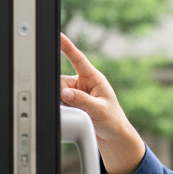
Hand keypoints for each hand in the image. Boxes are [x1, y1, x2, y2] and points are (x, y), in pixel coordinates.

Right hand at [60, 33, 145, 173]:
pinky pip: (60, 103)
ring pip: (58, 93)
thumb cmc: (113, 121)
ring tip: (81, 113)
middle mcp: (84, 84)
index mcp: (94, 79)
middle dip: (62, 92)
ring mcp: (77, 94)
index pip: (79, 59)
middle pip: (61, 81)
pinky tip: (75, 115)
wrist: (114, 137)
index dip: (68, 47)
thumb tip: (65, 92)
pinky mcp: (73, 103)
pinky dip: (63, 109)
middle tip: (75, 105)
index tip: (59, 37)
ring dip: (63, 103)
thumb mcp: (99, 110)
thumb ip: (82, 100)